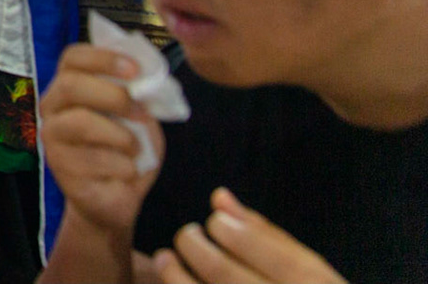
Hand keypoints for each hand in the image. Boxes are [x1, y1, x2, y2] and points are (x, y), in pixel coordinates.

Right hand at [41, 43, 163, 235]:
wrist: (118, 196)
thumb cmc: (128, 150)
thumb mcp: (140, 118)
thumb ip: (139, 97)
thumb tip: (148, 80)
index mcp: (70, 86)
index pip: (73, 57)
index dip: (103, 57)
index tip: (135, 70)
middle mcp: (52, 107)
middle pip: (70, 85)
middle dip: (113, 96)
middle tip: (140, 112)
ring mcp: (51, 137)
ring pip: (81, 123)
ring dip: (121, 135)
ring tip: (135, 149)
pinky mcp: (58, 167)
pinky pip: (93, 159)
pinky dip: (122, 166)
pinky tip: (126, 172)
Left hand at [154, 189, 345, 283]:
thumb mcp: (309, 273)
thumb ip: (268, 236)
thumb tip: (220, 197)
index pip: (271, 255)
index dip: (233, 232)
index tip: (215, 221)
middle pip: (225, 274)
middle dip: (195, 245)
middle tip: (187, 235)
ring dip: (173, 274)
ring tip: (165, 258)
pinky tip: (172, 283)